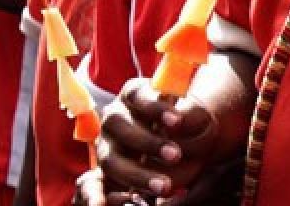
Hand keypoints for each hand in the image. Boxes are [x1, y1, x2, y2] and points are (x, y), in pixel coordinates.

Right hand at [96, 79, 220, 201]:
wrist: (185, 141)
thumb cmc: (189, 123)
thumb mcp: (195, 115)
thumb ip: (190, 115)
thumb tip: (183, 119)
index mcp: (134, 94)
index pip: (139, 95)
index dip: (155, 108)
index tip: (178, 121)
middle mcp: (115, 117)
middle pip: (119, 126)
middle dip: (148, 143)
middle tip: (176, 155)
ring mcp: (107, 144)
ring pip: (110, 159)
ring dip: (137, 174)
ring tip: (164, 186)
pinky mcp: (103, 171)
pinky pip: (93, 185)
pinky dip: (96, 197)